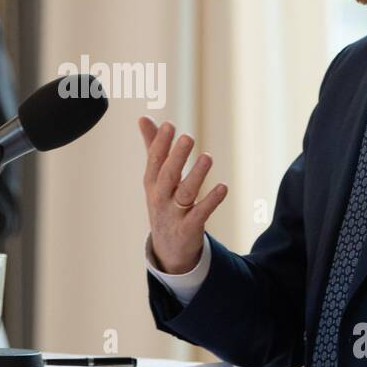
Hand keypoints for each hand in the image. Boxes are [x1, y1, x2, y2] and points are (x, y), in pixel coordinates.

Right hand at [138, 116, 227, 273]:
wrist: (167, 249)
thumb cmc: (163, 203)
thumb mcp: (155, 178)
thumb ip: (152, 147)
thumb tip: (143, 117)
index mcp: (152, 183)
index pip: (154, 161)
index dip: (161, 144)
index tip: (169, 125)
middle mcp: (160, 198)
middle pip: (167, 176)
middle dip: (176, 157)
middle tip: (188, 137)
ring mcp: (174, 215)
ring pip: (184, 194)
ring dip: (196, 176)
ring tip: (207, 157)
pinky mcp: (189, 229)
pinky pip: (200, 214)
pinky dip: (211, 201)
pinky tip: (223, 187)